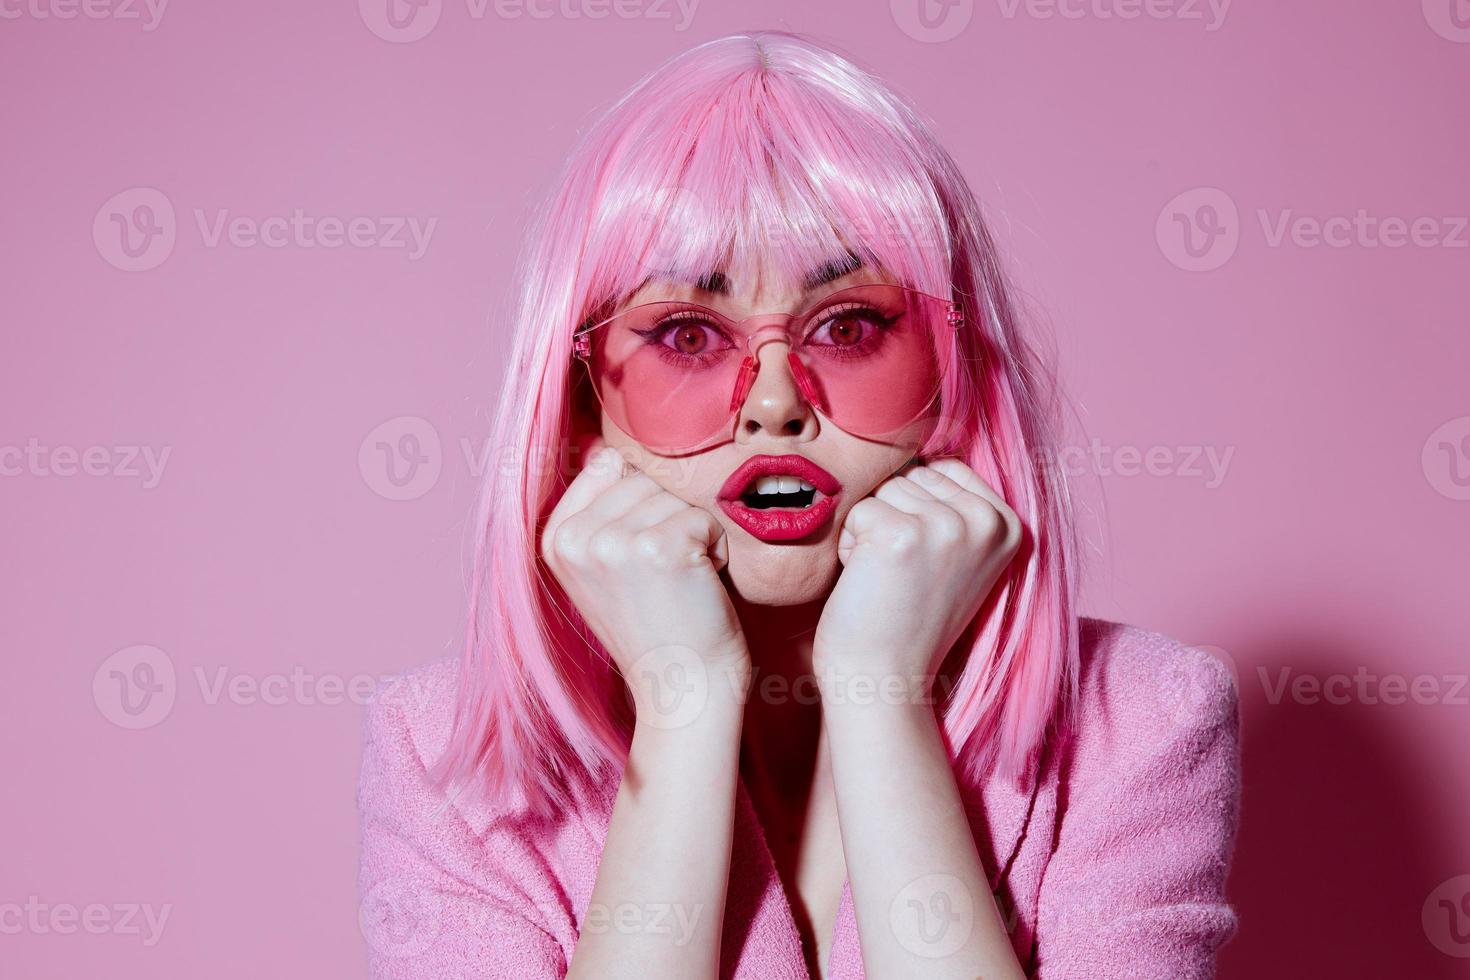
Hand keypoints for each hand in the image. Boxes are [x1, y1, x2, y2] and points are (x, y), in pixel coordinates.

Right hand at [540, 439, 749, 717]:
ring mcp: (612, 543)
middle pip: (644, 479)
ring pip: (674, 496)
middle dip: (668, 520)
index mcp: (553, 539)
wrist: (683, 690)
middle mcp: (574, 539)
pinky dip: (715, 549)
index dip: (641, 507)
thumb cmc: (656, 627)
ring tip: (679, 583)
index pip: (608, 468)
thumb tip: (606, 450)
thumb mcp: (604, 568)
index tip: (639, 561)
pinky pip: (703, 518)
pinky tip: (699, 587)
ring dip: (693, 534)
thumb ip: (599, 512)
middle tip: (664, 578)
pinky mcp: (657, 548)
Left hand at [812, 458, 1022, 696]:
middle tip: (903, 577)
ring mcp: (947, 527)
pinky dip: (850, 547)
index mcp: (1010, 523)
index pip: (943, 469)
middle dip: (893, 519)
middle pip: (912, 475)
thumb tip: (927, 437)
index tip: (926, 565)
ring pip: (883, 489)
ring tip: (888, 581)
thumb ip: (956, 503)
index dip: (918, 511)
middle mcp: (987, 522)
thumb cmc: (908, 617)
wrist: (883, 680)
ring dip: (870, 532)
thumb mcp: (956, 555)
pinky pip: (857, 511)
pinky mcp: (902, 535)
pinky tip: (870, 584)